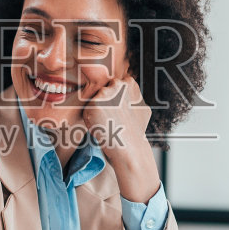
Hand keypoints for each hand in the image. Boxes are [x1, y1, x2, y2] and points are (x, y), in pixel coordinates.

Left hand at [79, 77, 158, 201]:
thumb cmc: (135, 130)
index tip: (116, 109)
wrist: (130, 147)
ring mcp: (105, 92)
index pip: (114, 84)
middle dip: (104, 100)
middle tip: (111, 116)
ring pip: (95, 99)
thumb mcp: (141, 106)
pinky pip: (87, 108)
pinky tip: (101, 125)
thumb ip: (132, 95)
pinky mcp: (94, 103)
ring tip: (107, 121)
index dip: (114, 97)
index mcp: (129, 82)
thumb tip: (129, 90)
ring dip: (97, 109)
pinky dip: (91, 117)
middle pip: (103, 88)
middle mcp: (118, 84)